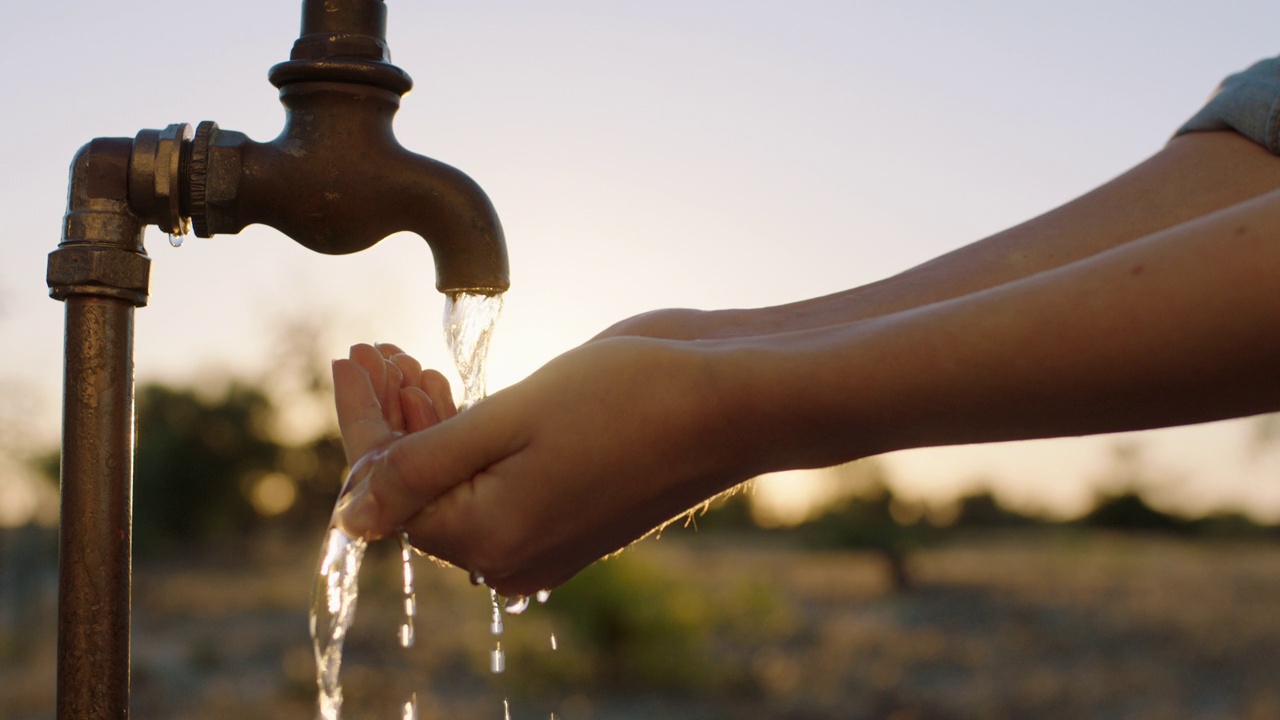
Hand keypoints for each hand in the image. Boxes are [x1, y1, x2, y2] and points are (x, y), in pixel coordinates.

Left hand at [332, 337, 760, 595]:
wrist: (733, 400)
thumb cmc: (630, 400)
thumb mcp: (510, 420)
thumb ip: (421, 465)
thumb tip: (347, 515)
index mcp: (489, 539)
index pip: (387, 484)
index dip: (361, 417)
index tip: (349, 354)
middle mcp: (511, 552)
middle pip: (418, 486)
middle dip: (391, 417)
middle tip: (378, 349)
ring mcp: (543, 536)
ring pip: (454, 482)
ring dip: (424, 423)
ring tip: (408, 363)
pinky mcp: (569, 510)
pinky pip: (493, 481)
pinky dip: (466, 437)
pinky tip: (451, 392)